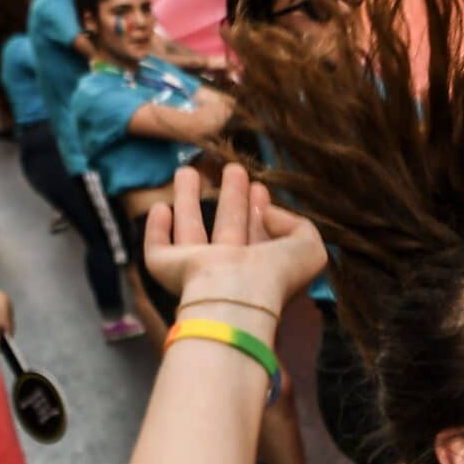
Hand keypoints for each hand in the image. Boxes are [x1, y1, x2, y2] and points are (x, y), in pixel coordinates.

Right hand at [145, 164, 325, 311]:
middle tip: (233, 170)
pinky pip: (156, 247)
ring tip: (187, 169)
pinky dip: (155, 229)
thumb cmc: (276, 274)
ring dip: (187, 199)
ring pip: (190, 228)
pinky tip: (160, 207)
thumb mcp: (308, 249)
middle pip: (228, 227)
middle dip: (232, 198)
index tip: (260, 186)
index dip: (260, 210)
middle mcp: (229, 269)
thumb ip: (298, 226)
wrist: (235, 294)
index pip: (260, 235)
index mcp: (262, 268)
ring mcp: (196, 270)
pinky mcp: (166, 269)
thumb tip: (267, 213)